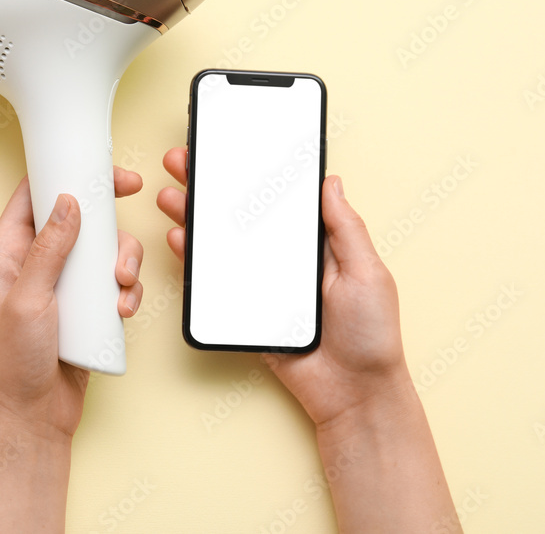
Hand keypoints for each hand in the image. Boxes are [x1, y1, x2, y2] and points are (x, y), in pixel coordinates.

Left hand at [0, 166, 144, 439]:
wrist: (33, 415)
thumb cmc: (13, 363)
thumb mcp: (28, 299)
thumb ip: (48, 248)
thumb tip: (67, 201)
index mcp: (7, 252)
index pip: (34, 195)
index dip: (67, 176)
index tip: (104, 174)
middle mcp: (35, 263)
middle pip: (79, 219)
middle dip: (109, 227)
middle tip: (125, 235)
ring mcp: (62, 284)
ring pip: (103, 251)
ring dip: (122, 263)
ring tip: (121, 287)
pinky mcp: (86, 306)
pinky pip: (114, 283)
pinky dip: (126, 291)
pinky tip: (122, 309)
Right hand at [158, 147, 459, 531]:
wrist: (353, 395)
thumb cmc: (371, 336)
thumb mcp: (368, 272)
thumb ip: (346, 228)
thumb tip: (332, 182)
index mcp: (318, 244)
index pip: (281, 199)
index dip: (255, 174)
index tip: (232, 149)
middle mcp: (287, 259)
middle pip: (243, 215)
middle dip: (212, 186)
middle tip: (185, 161)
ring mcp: (264, 284)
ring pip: (224, 243)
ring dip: (196, 217)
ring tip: (173, 194)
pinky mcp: (247, 310)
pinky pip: (216, 281)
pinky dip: (195, 259)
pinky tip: (180, 238)